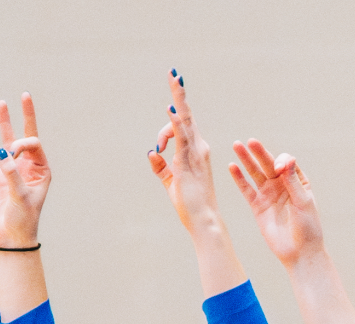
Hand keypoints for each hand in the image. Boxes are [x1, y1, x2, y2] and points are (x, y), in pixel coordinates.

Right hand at [0, 95, 48, 247]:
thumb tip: (5, 154)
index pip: (32, 144)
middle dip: (18, 118)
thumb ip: (13, 175)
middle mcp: (24, 169)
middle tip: (19, 97)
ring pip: (0, 146)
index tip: (11, 151)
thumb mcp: (20, 197)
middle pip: (19, 138)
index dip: (21, 142)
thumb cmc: (22, 221)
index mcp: (39, 171)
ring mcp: (7, 174)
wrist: (11, 241)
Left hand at [147, 71, 221, 233]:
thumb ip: (161, 167)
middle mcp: (198, 147)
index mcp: (195, 150)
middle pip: (186, 115)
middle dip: (179, 94)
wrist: (202, 219)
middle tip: (173, 74)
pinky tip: (170, 112)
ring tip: (174, 80)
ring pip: (184, 121)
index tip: (161, 135)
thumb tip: (151, 153)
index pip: (183, 125)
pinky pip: (182, 138)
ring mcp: (195, 152)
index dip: (171, 118)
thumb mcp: (170, 182)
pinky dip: (175, 124)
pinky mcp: (188, 161)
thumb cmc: (189, 203)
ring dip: (178, 100)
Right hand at [229, 138, 325, 268]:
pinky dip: (239, 178)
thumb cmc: (307, 227)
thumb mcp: (303, 202)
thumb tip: (286, 160)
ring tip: (237, 145)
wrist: (298, 252)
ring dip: (246, 160)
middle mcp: (282, 185)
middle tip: (250, 141)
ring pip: (255, 173)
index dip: (281, 161)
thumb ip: (293, 181)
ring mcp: (269, 195)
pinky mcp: (258, 207)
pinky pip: (246, 190)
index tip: (279, 169)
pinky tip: (232, 166)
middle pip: (268, 164)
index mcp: (297, 181)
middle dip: (259, 152)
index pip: (286, 163)